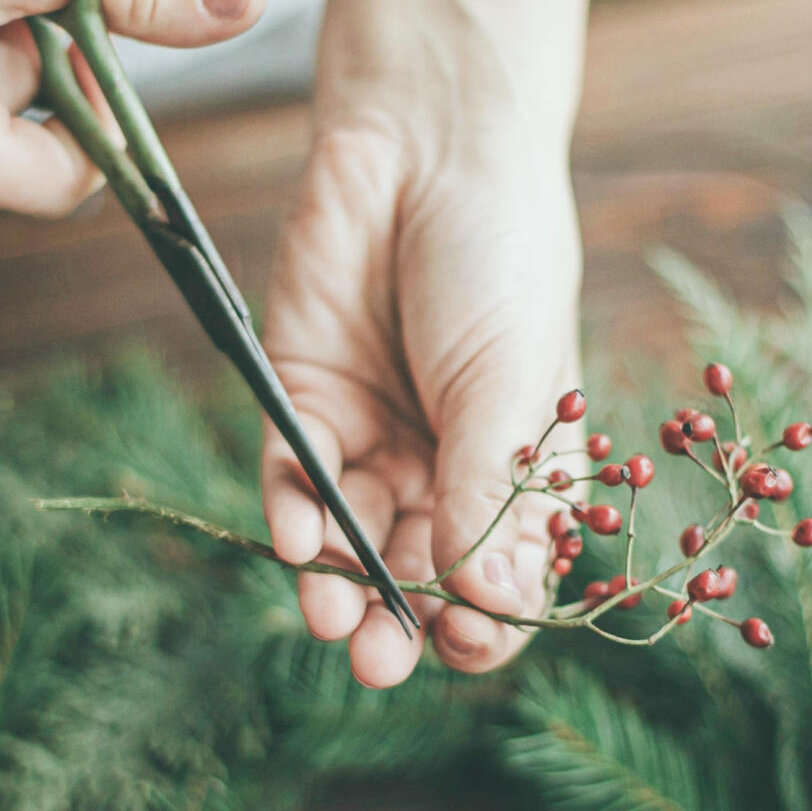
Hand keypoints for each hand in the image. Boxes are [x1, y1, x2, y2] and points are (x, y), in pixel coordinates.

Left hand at [260, 107, 582, 687]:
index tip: (468, 643)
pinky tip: (298, 543)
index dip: (487, 621)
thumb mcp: (510, 382)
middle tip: (383, 660)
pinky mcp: (302, 402)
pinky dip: (294, 516)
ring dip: (339, 586)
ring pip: (349, 540)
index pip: (502, 576)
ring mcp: (370, 438)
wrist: (427, 150)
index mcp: (518, 471)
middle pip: (417, 573)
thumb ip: (490, 490)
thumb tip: (492, 605)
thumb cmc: (500, 262)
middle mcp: (442, 468)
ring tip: (334, 620)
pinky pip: (293, 479)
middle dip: (400, 622)